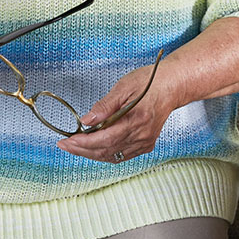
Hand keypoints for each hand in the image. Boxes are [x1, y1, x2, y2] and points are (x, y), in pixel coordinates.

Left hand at [56, 59, 179, 162]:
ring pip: (112, 156)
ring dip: (92, 153)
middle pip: (106, 150)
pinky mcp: (146, 144)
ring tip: (77, 146)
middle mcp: (142, 135)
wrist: (173, 86)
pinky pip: (122, 155)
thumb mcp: (123, 87)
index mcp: (137, 120)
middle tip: (66, 145)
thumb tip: (86, 121)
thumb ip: (104, 106)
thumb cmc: (151, 83)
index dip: (82, 143)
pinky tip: (95, 148)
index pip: (104, 139)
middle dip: (82, 150)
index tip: (66, 141)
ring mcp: (145, 142)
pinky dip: (106, 154)